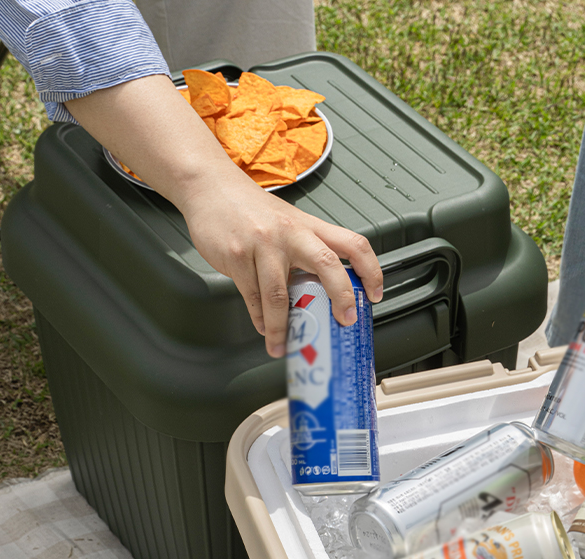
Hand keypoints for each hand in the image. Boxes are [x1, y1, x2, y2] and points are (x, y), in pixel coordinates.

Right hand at [67, 75, 382, 357]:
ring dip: (283, 327)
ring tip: (284, 346)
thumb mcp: (288, 223)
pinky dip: (260, 319)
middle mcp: (291, 234)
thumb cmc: (252, 209)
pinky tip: (265, 330)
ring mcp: (263, 246)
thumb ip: (307, 253)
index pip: (353, 244)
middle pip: (326, 265)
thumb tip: (323, 295)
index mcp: (310, 226)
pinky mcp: (237, 258)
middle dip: (340, 297)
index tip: (375, 295)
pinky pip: (252, 297)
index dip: (371, 270)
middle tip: (344, 322)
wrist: (209, 186)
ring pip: (279, 295)